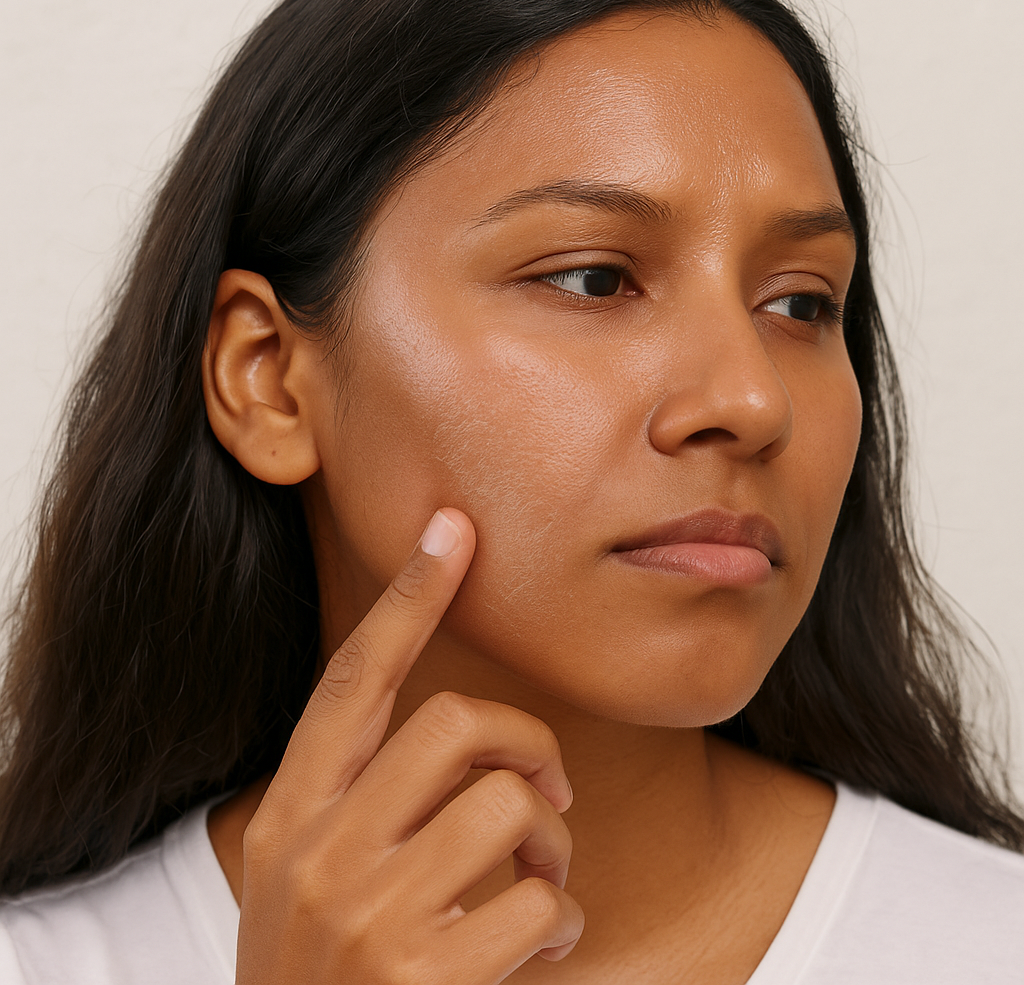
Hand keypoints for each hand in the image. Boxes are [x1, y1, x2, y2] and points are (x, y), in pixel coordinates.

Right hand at [234, 508, 582, 983]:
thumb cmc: (327, 972)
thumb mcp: (314, 876)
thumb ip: (366, 802)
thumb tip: (471, 739)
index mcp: (294, 812)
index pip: (355, 679)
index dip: (409, 596)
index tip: (452, 528)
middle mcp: (320, 850)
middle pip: (455, 725)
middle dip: (524, 741)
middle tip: (545, 782)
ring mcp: (368, 915)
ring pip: (510, 805)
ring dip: (552, 841)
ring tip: (543, 881)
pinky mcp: (424, 978)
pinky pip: (539, 903)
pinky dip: (562, 920)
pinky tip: (541, 946)